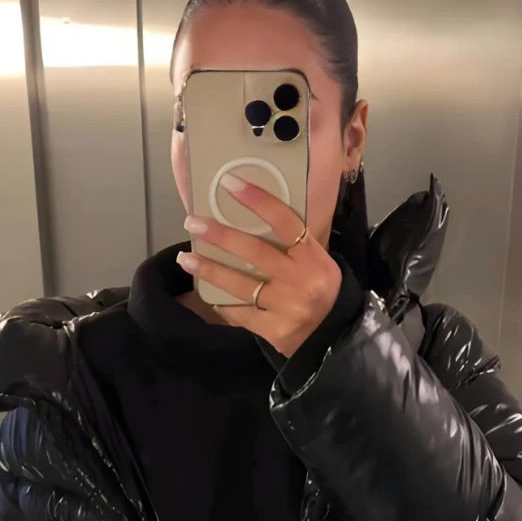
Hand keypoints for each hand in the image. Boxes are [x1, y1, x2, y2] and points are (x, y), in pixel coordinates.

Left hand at [176, 172, 342, 357]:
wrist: (335, 336)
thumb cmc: (321, 289)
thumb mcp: (317, 261)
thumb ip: (293, 243)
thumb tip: (255, 212)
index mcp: (313, 258)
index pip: (285, 222)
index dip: (258, 201)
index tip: (231, 183)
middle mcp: (300, 281)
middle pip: (255, 252)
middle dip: (220, 236)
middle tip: (194, 223)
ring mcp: (286, 308)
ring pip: (241, 285)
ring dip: (210, 270)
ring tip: (186, 258)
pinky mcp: (274, 331)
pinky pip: (241, 315)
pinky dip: (222, 304)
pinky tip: (206, 295)